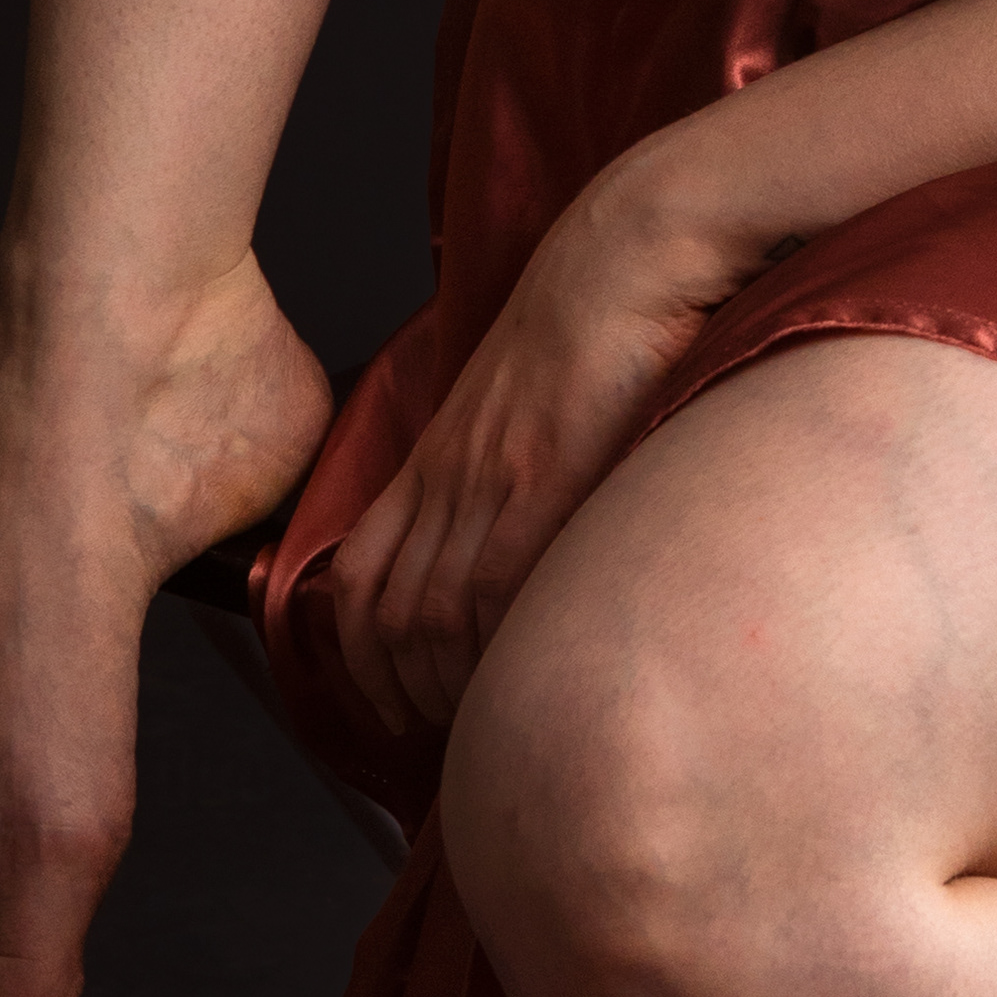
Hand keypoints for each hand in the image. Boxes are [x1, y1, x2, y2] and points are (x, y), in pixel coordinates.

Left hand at [325, 138, 765, 739]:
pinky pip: (491, 587)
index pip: (365, 581)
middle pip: (388, 617)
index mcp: (441, 457)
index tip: (398, 710)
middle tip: (441, 749)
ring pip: (430, 617)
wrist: (631, 246)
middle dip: (401, 699)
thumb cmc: (600, 315)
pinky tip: (523, 681)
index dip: (365, 662)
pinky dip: (493, 650)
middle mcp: (451, 474)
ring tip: (484, 737)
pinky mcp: (543, 476)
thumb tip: (535, 540)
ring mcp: (492, 477)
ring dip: (447, 691)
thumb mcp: (532, 400)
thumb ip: (515, 469)